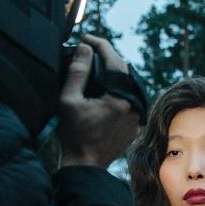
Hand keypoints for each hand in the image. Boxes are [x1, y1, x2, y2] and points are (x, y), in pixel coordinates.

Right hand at [56, 36, 139, 167]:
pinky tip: (100, 90)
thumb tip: (85, 48)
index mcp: (120, 98)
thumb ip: (77, 72)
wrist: (85, 167)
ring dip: (111, 74)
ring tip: (92, 68)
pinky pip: (127, 98)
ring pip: (126, 84)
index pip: (114, 59)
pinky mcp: (133, 123)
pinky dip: (115, 90)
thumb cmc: (74, 136)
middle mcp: (133, 105)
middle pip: (122, 70)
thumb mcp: (68, 101)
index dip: (99, 44)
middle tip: (87, 52)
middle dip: (105, 58)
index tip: (85, 38)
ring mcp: (136, 115)